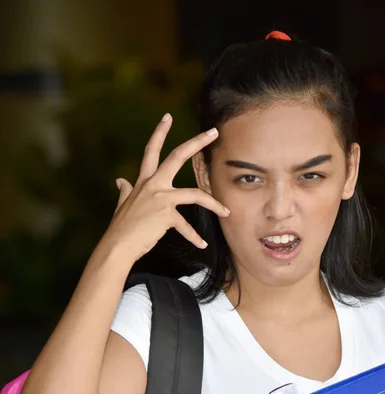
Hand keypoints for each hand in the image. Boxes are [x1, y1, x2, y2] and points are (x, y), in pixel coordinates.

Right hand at [102, 113, 229, 262]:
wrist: (118, 245)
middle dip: (196, 142)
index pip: (151, 151)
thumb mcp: (122, 204)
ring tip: (226, 212)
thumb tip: (119, 181)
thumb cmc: (121, 228)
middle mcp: (153, 185)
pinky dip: (194, 237)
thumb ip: (125, 191)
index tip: (168, 117)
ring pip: (195, 194)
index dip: (159, 133)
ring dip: (214, 203)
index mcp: (143, 181)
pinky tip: (202, 244)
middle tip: (214, 132)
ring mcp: (160, 199)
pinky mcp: (165, 215)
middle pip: (177, 157)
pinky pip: (186, 226)